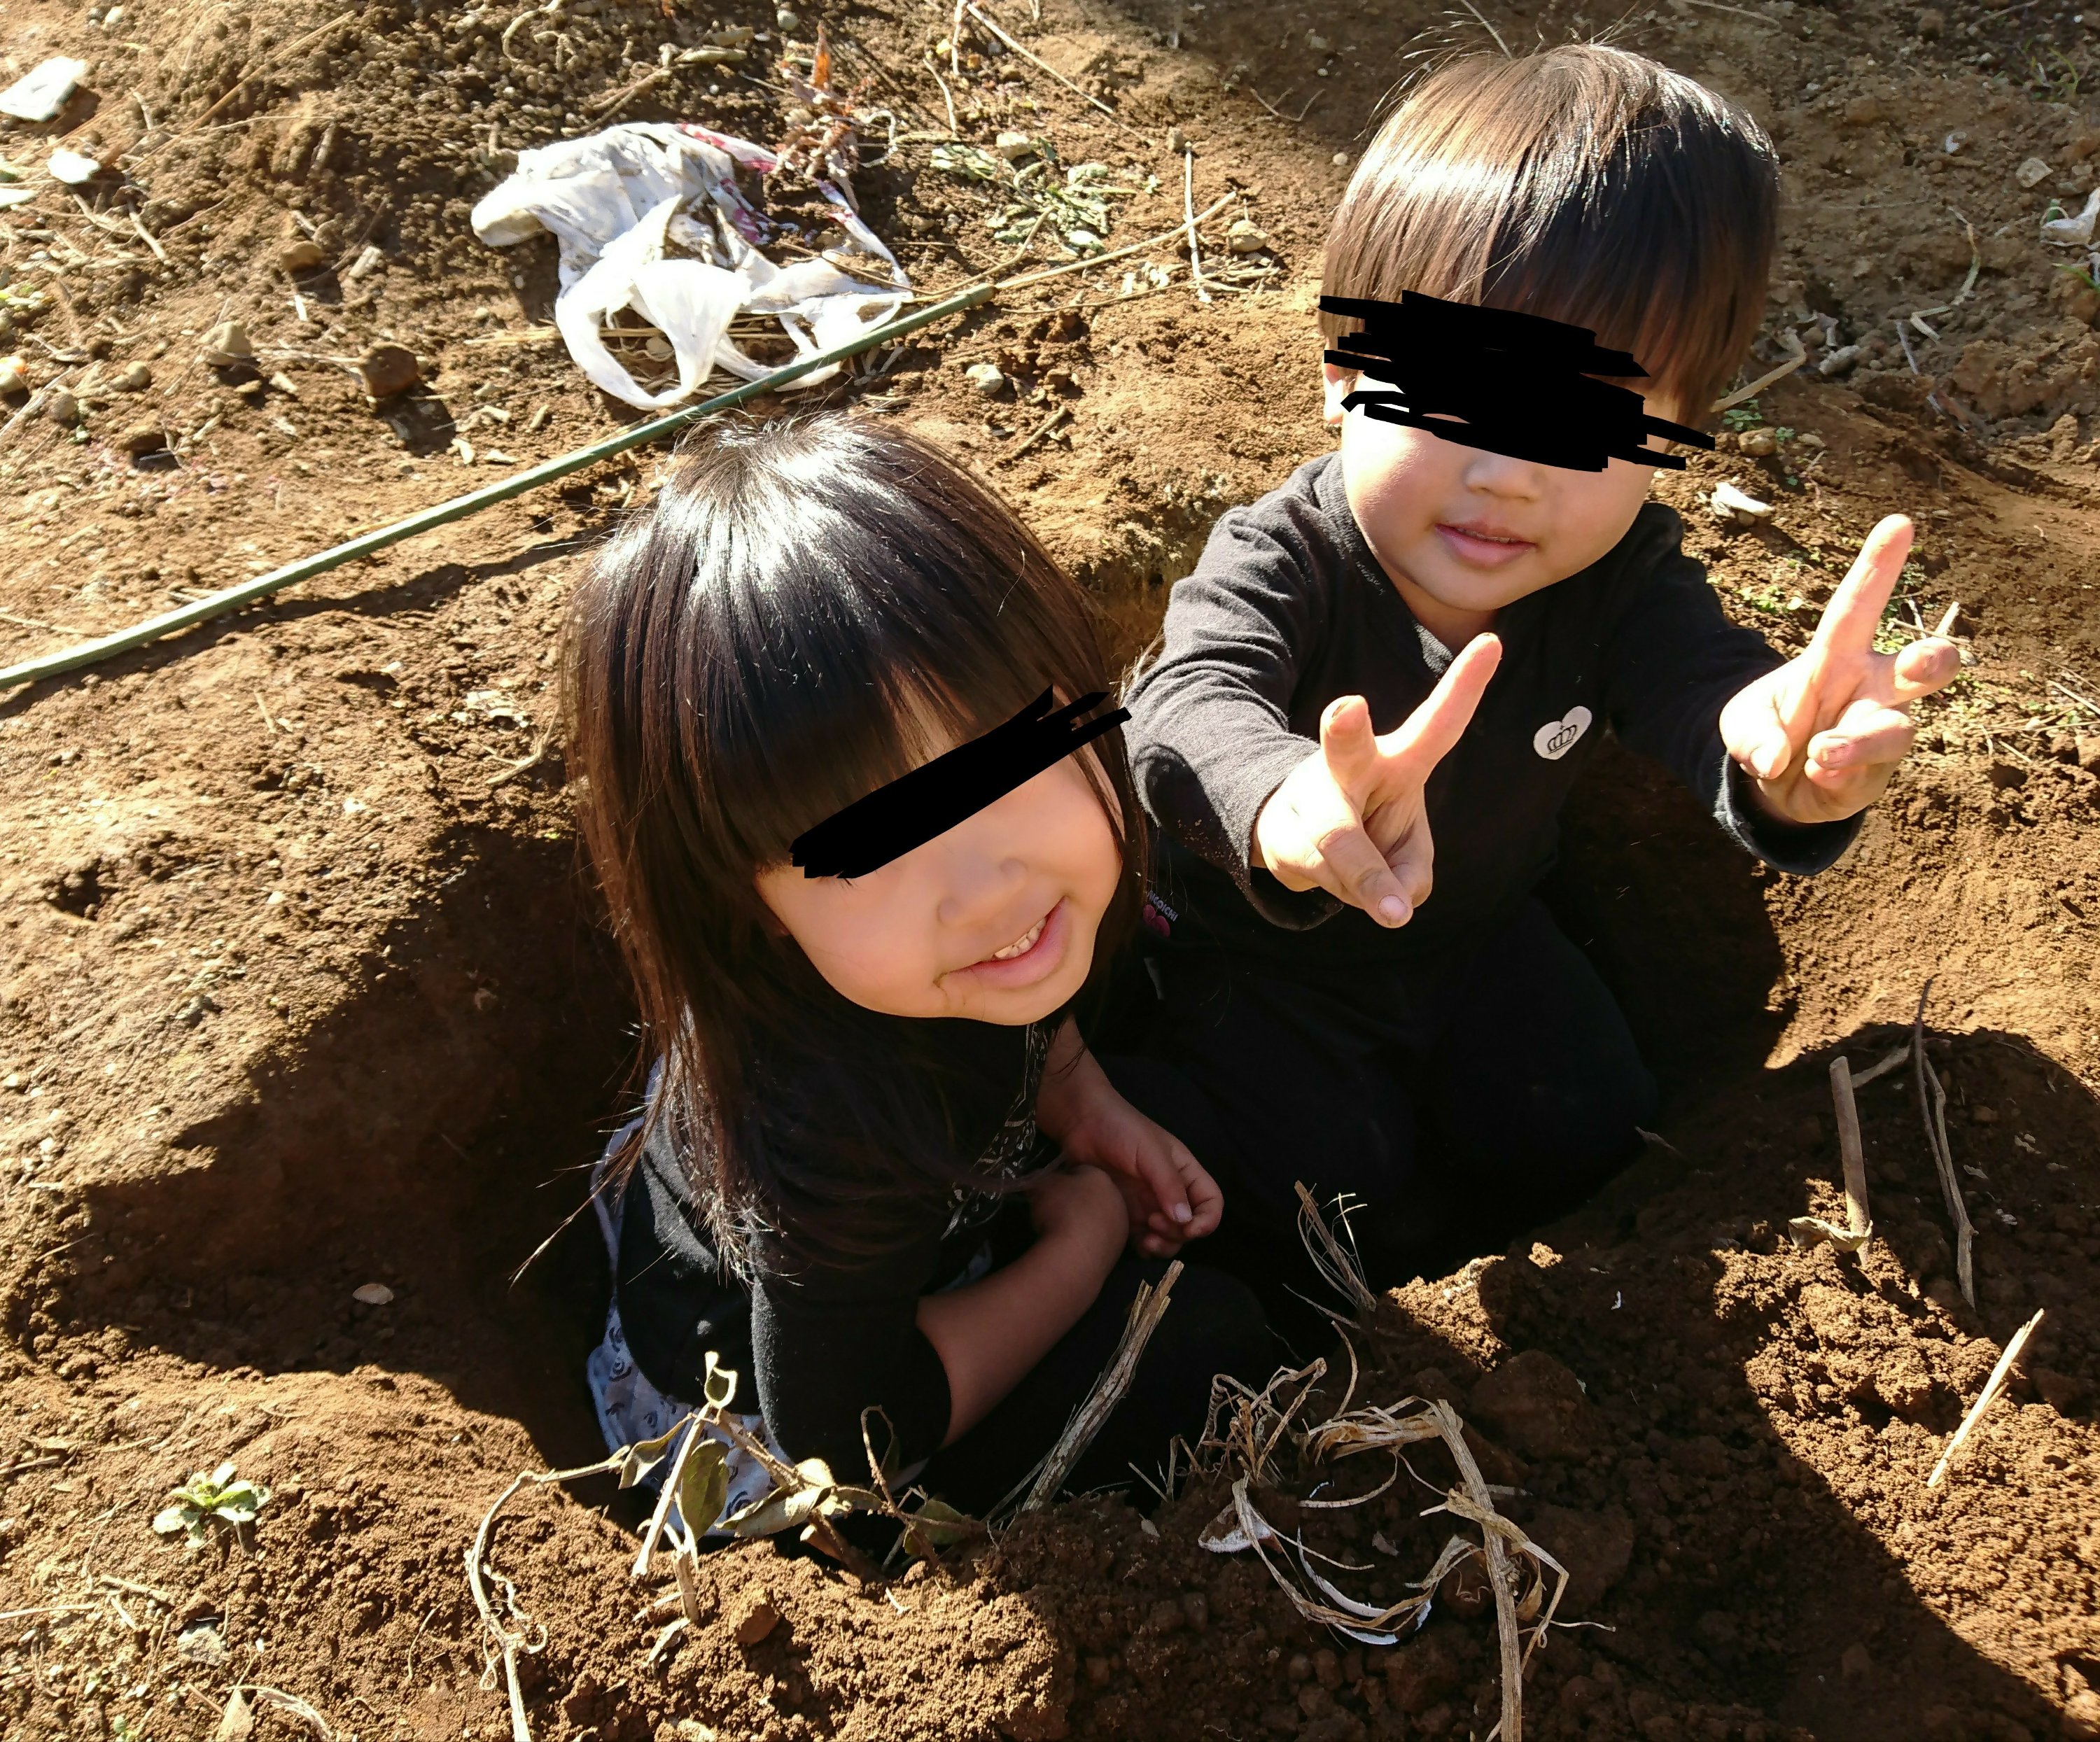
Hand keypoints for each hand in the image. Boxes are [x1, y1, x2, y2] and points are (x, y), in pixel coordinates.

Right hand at [1024, 1163, 1128, 1255]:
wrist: (1075, 1255)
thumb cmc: (1058, 1211)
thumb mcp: (1040, 1186)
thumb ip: (1041, 1179)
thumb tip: (1040, 1181)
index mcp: (1100, 1176)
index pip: (1080, 1171)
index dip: (1063, 1179)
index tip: (1049, 1190)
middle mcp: (1116, 1198)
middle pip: (1093, 1195)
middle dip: (1077, 1200)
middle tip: (1056, 1210)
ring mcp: (1121, 1225)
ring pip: (1098, 1218)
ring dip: (1084, 1222)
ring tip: (1063, 1231)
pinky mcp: (1118, 1249)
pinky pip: (1098, 1239)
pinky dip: (1087, 1241)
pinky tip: (1072, 1246)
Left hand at [1056, 1092, 1222, 1257]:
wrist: (1081, 1124)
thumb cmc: (1121, 1129)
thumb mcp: (1150, 1152)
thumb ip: (1169, 1184)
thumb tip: (1185, 1220)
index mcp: (1184, 1172)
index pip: (1210, 1201)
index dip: (1207, 1220)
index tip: (1189, 1229)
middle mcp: (1170, 1192)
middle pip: (1189, 1225)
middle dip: (1178, 1233)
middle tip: (1153, 1223)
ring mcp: (1148, 1205)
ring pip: (1168, 1237)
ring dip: (1163, 1245)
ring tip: (1145, 1240)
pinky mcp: (1127, 1214)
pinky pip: (1143, 1240)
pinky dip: (1144, 1248)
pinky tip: (1135, 1244)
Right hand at [1252, 634, 1502, 925]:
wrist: (1291, 835)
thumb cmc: (1368, 827)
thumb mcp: (1406, 847)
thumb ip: (1411, 873)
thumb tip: (1391, 902)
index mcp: (1395, 759)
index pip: (1436, 723)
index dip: (1465, 686)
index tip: (1493, 643)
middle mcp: (1345, 768)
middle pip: (1345, 749)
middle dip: (1345, 728)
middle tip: (1347, 707)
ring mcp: (1309, 802)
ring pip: (1338, 839)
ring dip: (1367, 878)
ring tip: (1393, 914)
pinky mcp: (1284, 840)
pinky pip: (1329, 881)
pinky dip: (1350, 897)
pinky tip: (1342, 884)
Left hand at [1719, 515, 1961, 825]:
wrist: (1773, 788)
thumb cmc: (1768, 733)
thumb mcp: (1741, 726)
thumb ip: (1752, 736)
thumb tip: (1774, 759)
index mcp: (1836, 656)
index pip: (1858, 606)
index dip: (1878, 567)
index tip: (1899, 523)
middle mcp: (1872, 689)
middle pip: (1922, 665)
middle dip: (1932, 659)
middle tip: (1921, 661)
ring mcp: (1880, 732)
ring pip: (1896, 730)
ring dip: (1860, 741)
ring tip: (1821, 752)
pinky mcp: (1876, 775)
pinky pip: (1865, 776)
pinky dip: (1836, 779)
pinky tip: (1815, 777)